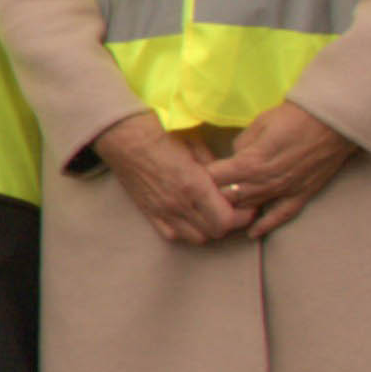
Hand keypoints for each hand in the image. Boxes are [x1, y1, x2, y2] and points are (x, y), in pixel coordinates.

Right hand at [94, 112, 249, 246]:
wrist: (123, 137)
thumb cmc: (160, 133)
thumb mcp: (195, 143)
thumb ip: (215, 167)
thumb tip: (229, 180)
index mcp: (194, 185)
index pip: (226, 220)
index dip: (241, 216)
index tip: (247, 205)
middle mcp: (179, 204)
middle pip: (215, 232)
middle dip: (229, 222)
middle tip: (233, 208)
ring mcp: (163, 212)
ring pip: (197, 237)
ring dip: (209, 228)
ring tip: (212, 213)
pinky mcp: (150, 214)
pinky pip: (174, 235)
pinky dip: (187, 231)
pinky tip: (190, 217)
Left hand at [211, 101, 356, 236]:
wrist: (331, 123)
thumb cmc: (293, 117)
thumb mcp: (259, 124)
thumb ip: (242, 144)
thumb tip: (233, 157)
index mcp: (250, 162)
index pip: (216, 178)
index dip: (202, 179)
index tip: (193, 178)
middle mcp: (264, 182)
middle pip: (230, 198)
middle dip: (214, 198)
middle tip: (203, 197)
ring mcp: (283, 191)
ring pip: (251, 209)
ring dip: (235, 212)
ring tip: (220, 214)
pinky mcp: (301, 195)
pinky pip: (281, 216)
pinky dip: (265, 226)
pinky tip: (253, 233)